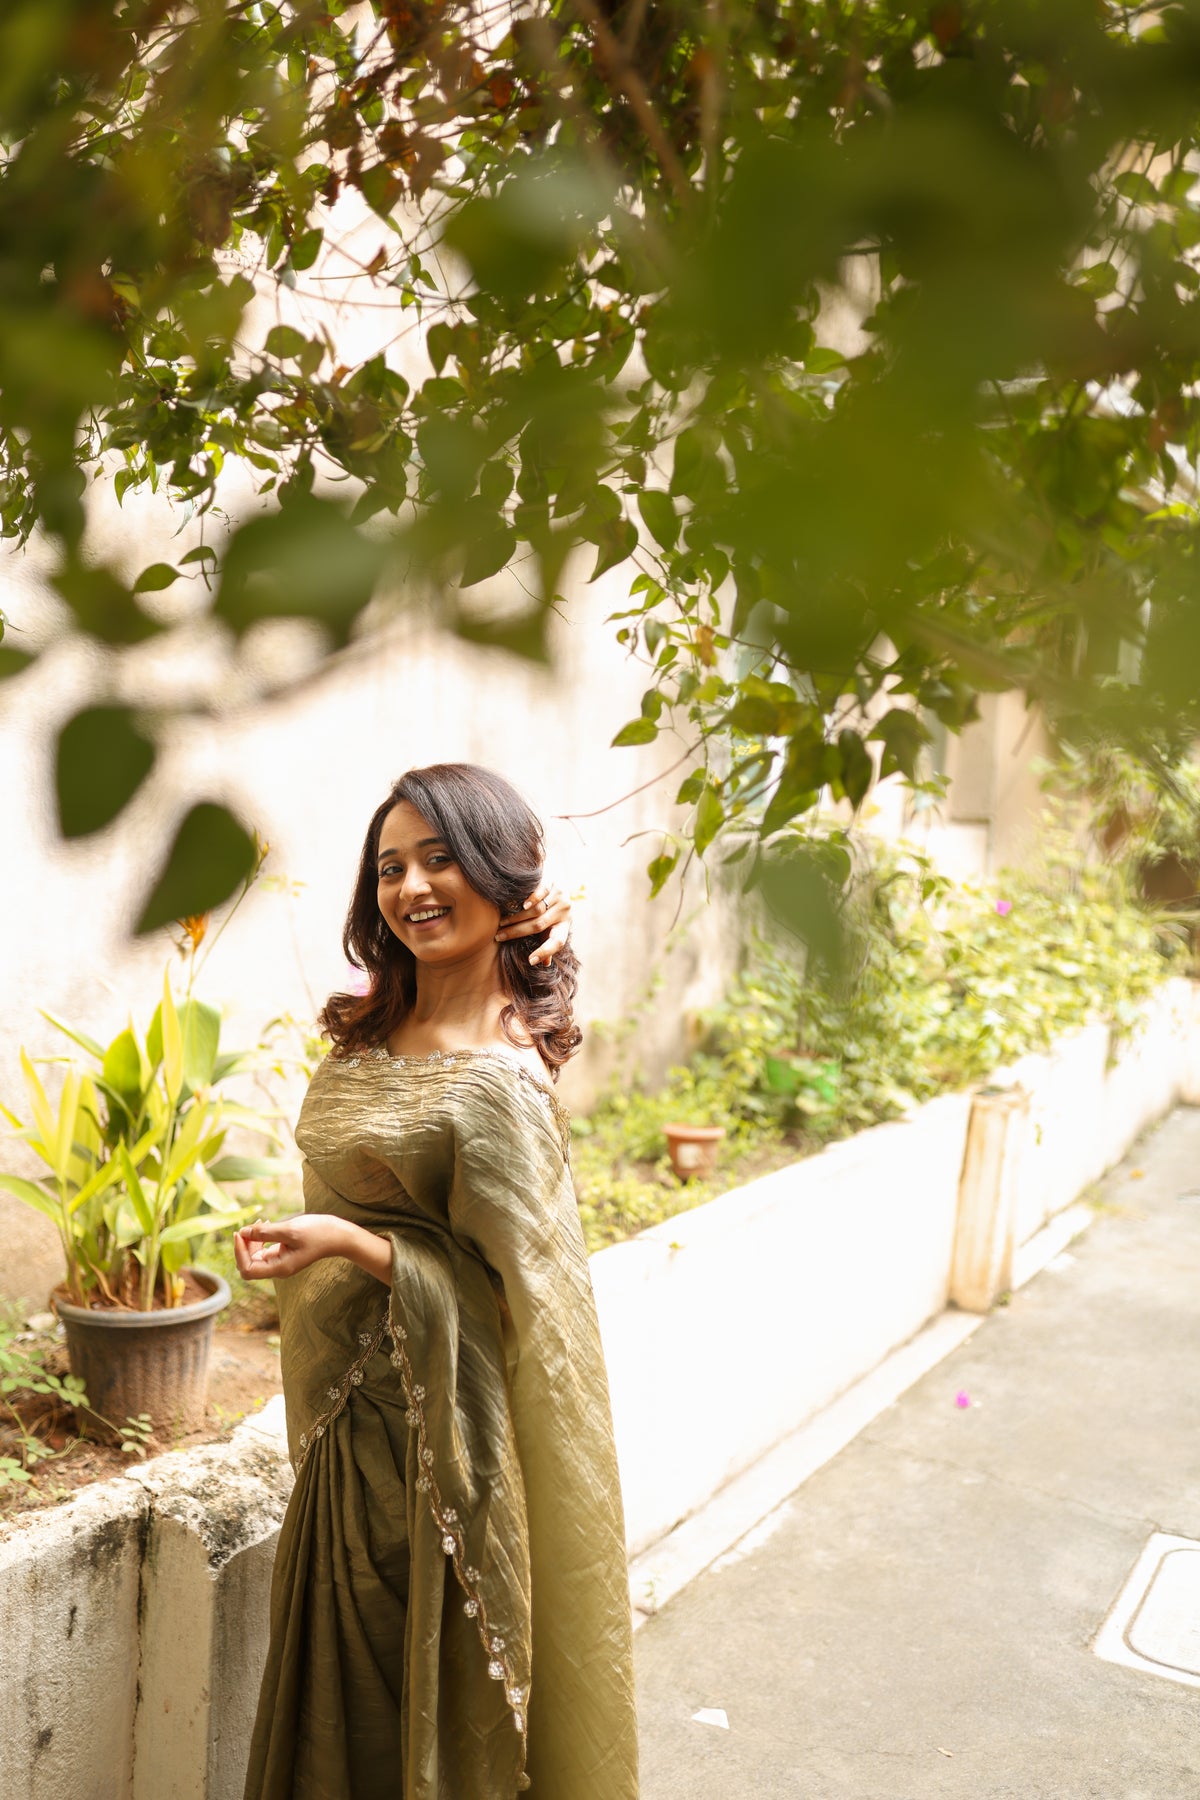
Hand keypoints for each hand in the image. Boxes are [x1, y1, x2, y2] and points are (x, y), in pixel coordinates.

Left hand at [234, 1214, 348, 1281]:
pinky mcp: (283, 1254)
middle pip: (248, 1264)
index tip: (240, 1233)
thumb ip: (265, 1232)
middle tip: (248, 1226)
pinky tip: (265, 1224)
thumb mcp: (290, 1230)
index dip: (240, 1253)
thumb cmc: (318, 1233)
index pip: (248, 1269)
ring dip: (251, 1239)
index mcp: (280, 1268)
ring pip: (254, 1256)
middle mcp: (278, 1268)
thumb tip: (243, 1232)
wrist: (338, 1236)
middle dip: (244, 1245)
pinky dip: (260, 1238)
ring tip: (259, 1222)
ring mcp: (280, 1262)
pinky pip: (263, 1249)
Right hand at [496, 877, 573, 966]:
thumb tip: (544, 964)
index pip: (557, 942)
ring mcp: (560, 895)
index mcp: (564, 925)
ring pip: (537, 910)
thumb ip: (547, 941)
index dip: (545, 952)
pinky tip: (521, 904)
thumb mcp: (551, 924)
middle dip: (517, 932)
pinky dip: (532, 899)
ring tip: (502, 922)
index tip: (530, 960)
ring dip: (517, 917)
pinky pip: (542, 891)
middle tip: (499, 936)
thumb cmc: (551, 907)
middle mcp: (565, 911)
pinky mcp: (554, 881)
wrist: (558, 877)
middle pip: (539, 925)